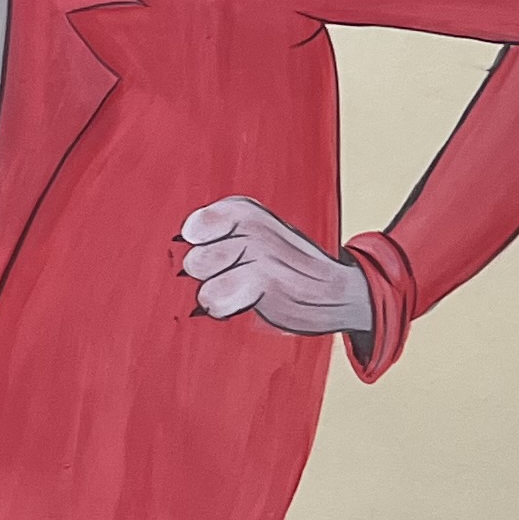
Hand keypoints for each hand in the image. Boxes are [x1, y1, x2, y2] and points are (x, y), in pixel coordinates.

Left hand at [177, 196, 373, 336]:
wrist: (340, 292)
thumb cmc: (288, 267)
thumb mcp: (256, 237)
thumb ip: (217, 235)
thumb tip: (178, 244)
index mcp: (248, 211)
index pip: (196, 227)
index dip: (200, 249)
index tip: (216, 255)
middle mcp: (253, 226)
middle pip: (195, 258)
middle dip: (209, 274)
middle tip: (240, 277)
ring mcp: (259, 251)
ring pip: (204, 278)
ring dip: (216, 292)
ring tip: (243, 291)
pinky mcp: (264, 280)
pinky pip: (214, 299)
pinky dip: (223, 308)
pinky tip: (244, 303)